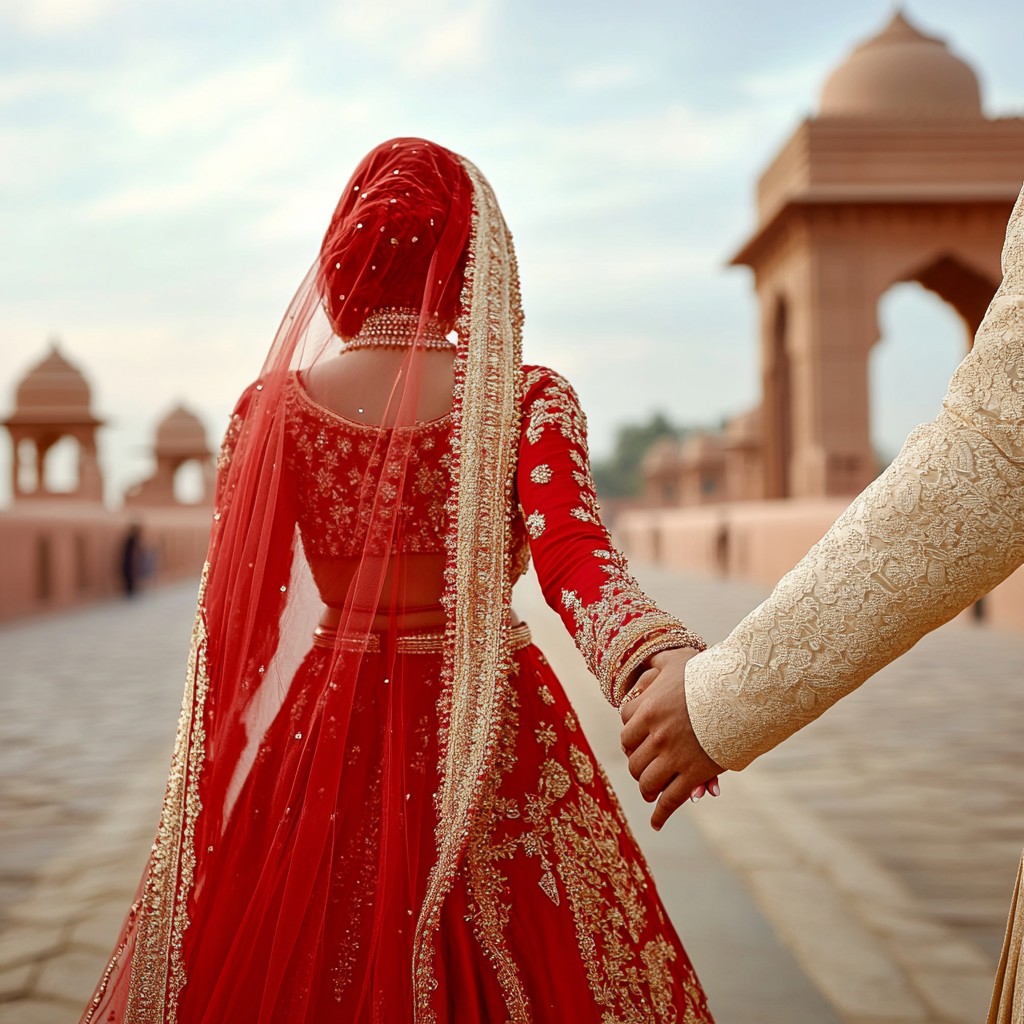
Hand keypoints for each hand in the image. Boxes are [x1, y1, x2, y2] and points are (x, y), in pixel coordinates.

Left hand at [620, 648, 723, 830]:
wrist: (739, 692)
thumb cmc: (708, 674)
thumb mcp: (676, 661)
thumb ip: (657, 664)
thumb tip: (646, 662)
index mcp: (647, 710)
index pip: (625, 732)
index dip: (630, 741)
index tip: (634, 745)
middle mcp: (655, 735)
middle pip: (633, 761)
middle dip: (637, 768)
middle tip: (642, 772)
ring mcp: (673, 756)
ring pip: (648, 782)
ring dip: (646, 790)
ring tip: (649, 793)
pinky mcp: (693, 774)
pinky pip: (670, 800)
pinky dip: (661, 814)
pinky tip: (656, 823)